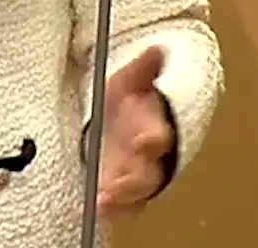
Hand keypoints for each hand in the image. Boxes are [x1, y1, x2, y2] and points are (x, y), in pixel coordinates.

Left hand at [94, 46, 175, 219]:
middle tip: (118, 183)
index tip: (144, 139)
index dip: (152, 136)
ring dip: (122, 196)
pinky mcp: (127, 188)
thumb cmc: (131, 101)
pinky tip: (99, 207)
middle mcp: (150, 155)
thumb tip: (157, 50)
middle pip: (149, 169)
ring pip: (138, 190)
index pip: (158, 132)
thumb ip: (143, 69)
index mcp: (154, 124)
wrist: (126, 119)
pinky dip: (114, 207)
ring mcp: (139, 173)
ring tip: (104, 198)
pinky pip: (125, 203)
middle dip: (135, 176)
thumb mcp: (131, 80)